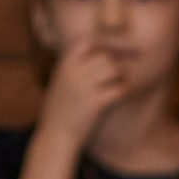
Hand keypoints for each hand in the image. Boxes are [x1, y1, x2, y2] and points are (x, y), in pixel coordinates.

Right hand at [40, 36, 130, 150]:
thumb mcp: (61, 83)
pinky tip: (120, 97)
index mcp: (64, 65)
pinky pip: (118, 89)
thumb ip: (75, 70)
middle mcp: (73, 72)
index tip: (112, 55)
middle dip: (115, 66)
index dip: (103, 46)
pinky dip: (123, 91)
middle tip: (119, 77)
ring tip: (118, 87)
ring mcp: (84, 86)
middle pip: (105, 56)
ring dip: (120, 78)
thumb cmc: (60, 112)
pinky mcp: (95, 103)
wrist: (56, 136)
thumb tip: (98, 59)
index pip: (87, 42)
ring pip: (114, 69)